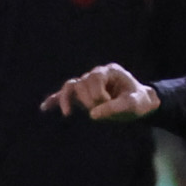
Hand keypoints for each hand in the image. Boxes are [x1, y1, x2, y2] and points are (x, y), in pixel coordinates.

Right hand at [41, 63, 159, 120]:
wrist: (140, 104)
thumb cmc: (139, 102)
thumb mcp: (133, 105)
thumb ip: (116, 108)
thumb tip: (92, 115)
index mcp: (110, 71)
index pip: (94, 77)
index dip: (97, 93)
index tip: (107, 104)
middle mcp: (96, 74)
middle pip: (82, 83)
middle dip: (89, 100)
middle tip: (101, 111)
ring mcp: (88, 83)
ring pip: (71, 87)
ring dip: (70, 100)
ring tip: (68, 113)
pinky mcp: (83, 94)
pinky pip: (66, 94)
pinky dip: (55, 100)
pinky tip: (44, 108)